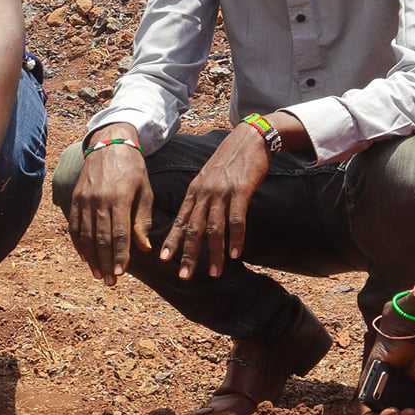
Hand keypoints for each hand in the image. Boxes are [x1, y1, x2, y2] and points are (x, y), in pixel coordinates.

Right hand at [67, 133, 151, 285]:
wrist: (109, 143)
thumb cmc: (132, 168)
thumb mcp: (145, 191)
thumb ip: (143, 219)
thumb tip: (144, 248)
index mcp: (119, 198)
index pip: (119, 234)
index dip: (120, 255)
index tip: (121, 273)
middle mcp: (99, 200)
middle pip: (101, 238)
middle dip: (105, 262)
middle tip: (110, 281)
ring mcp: (84, 199)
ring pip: (86, 235)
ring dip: (91, 257)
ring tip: (98, 274)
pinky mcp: (75, 198)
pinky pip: (74, 226)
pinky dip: (79, 243)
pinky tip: (85, 257)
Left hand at [160, 124, 269, 279]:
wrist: (249, 138)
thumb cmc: (230, 161)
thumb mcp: (208, 178)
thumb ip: (201, 198)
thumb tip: (196, 220)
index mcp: (194, 191)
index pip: (179, 220)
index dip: (172, 241)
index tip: (164, 259)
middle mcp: (204, 193)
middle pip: (193, 229)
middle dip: (188, 254)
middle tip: (184, 276)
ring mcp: (222, 192)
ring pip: (214, 228)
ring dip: (213, 253)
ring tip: (214, 273)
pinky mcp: (240, 190)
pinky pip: (237, 218)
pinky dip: (235, 238)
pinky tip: (235, 254)